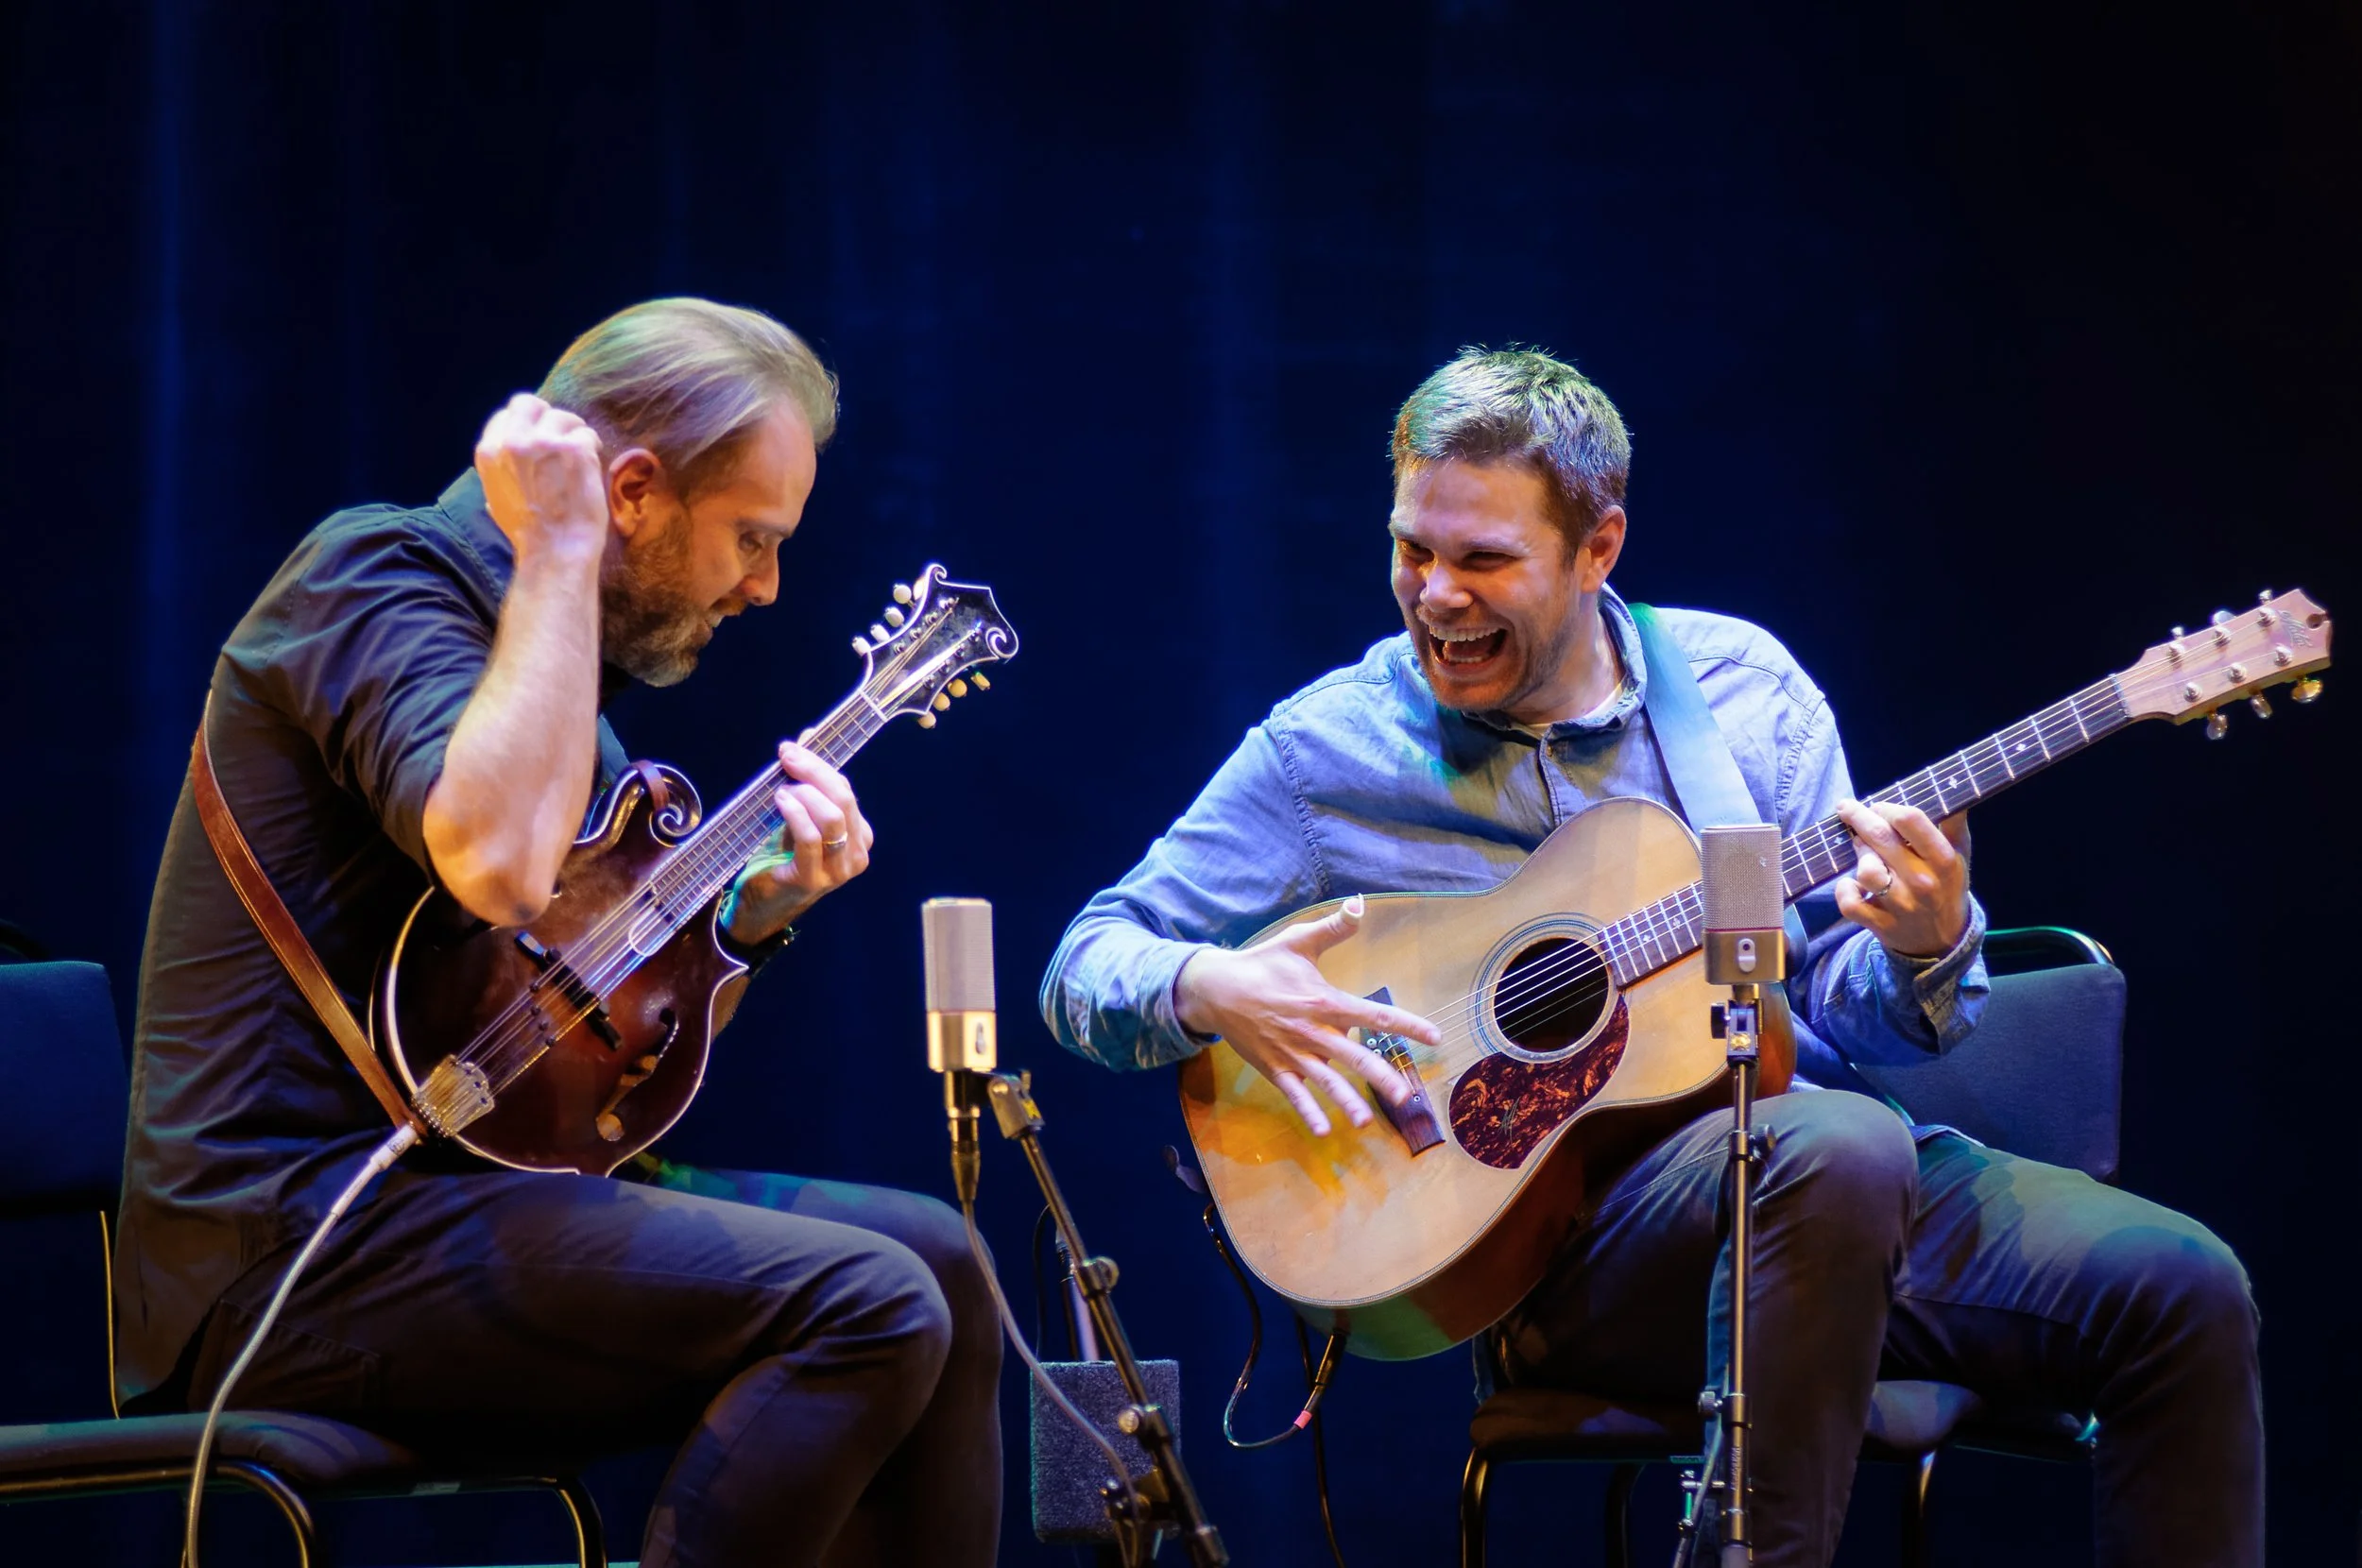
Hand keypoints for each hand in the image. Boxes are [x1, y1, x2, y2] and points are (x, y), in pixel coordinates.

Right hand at [474, 393, 607, 558]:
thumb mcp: (496, 496)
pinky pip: (586, 434)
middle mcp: (513, 441)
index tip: (540, 439)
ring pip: (564, 417)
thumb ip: (501, 469)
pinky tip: (591, 466)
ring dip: (574, 434)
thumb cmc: (528, 532)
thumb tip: (506, 457)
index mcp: (489, 452)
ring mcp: (545, 442)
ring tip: (578, 458)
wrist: (554, 550)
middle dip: (548, 417)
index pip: (507, 415)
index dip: (527, 425)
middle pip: (531, 404)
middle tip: (561, 437)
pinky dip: (592, 447)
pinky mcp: (574, 448)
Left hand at [725, 739, 875, 941]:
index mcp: (859, 837)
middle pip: (843, 799)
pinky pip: (810, 838)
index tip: (791, 749)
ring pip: (833, 816)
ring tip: (782, 789)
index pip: (846, 792)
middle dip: (814, 771)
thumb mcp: (797, 819)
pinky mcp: (813, 879)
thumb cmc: (779, 860)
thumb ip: (803, 785)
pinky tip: (781, 800)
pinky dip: (795, 813)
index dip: (819, 766)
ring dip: (805, 793)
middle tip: (787, 756)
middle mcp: (856, 854)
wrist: (760, 908)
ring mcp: (838, 870)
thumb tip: (803, 739)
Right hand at [1175, 895, 1440, 1135]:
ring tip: (1364, 1121)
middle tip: (1406, 1094)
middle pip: (1353, 1056)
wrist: (1215, 989)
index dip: (1405, 1025)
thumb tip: (1360, 903)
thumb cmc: (1262, 964)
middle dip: (1380, 1076)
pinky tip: (1321, 1131)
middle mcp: (1312, 1031)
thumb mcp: (1299, 941)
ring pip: (1325, 1081)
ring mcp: (1293, 1053)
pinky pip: (1294, 1094)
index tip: (1433, 1036)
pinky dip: (1306, 1111)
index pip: (1373, 1014)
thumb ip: (1334, 926)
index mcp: (1324, 1000)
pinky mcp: (1275, 1068)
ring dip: (1345, 1102)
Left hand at [1831, 799, 1969, 958]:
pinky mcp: (1880, 925)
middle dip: (1858, 817)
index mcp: (1943, 860)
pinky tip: (1852, 883)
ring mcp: (1900, 906)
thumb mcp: (1960, 854)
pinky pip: (1849, 902)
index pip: (1910, 820)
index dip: (1887, 807)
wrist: (1943, 941)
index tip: (1877, 805)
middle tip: (1847, 809)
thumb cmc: (1947, 887)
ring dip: (1858, 854)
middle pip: (1879, 837)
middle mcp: (1922, 882)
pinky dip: (1845, 890)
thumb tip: (1951, 785)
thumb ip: (1954, 822)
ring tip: (1862, 850)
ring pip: (1865, 869)